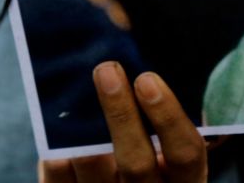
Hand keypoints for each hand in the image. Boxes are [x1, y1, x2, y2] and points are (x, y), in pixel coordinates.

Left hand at [39, 63, 206, 182]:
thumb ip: (163, 129)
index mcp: (185, 182)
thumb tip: (139, 78)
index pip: (186, 153)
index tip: (147, 79)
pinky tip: (57, 134)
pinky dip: (59, 160)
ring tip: (76, 94)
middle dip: (121, 114)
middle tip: (107, 71)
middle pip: (137, 163)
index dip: (169, 117)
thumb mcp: (169, 155)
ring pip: (97, 172)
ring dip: (84, 132)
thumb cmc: (151, 166)